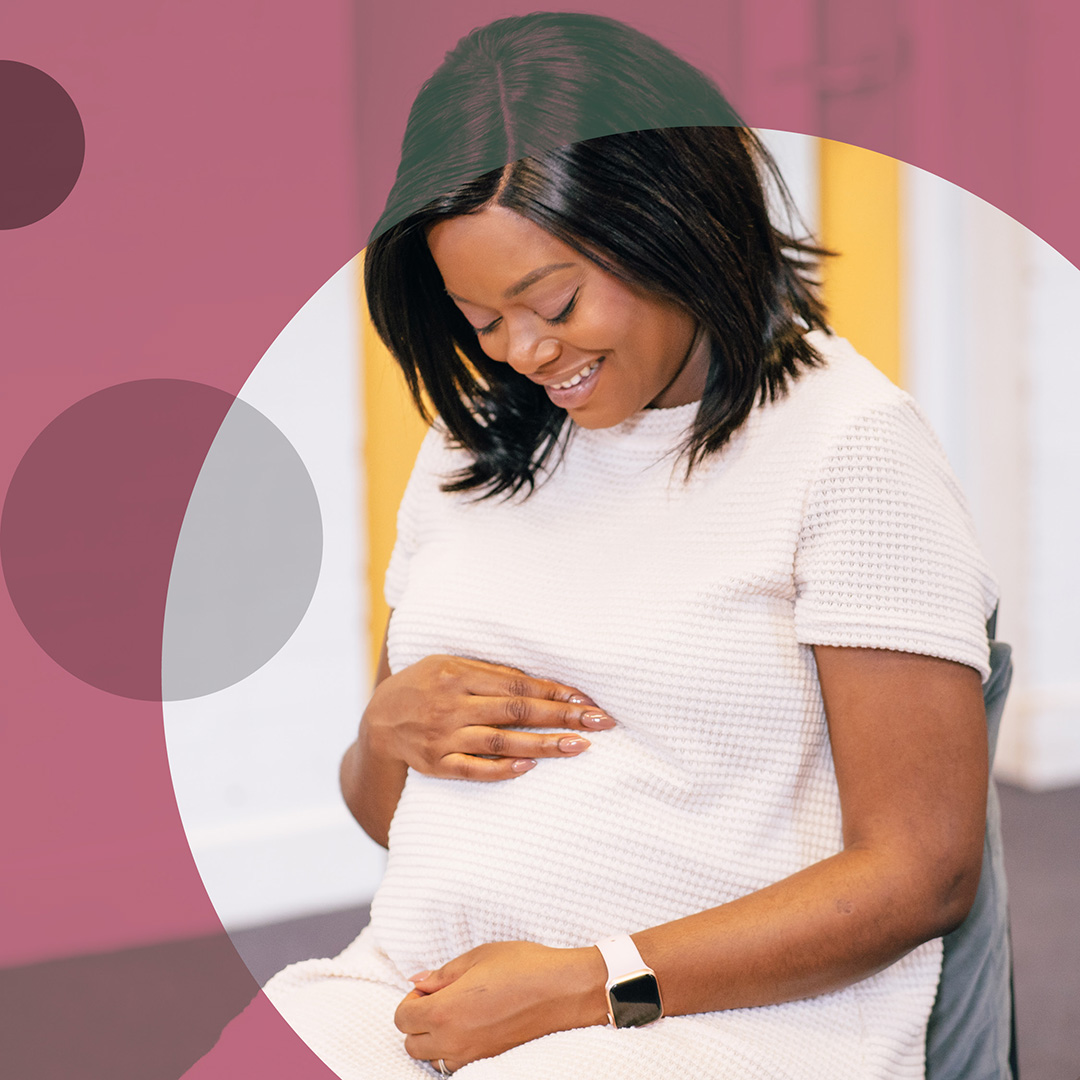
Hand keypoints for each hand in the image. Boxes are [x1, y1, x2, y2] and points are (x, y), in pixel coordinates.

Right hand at [362, 655, 615, 780]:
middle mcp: (451, 705)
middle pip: (517, 711)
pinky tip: (532, 767)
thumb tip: (539, 682)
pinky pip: (474, 769)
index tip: (586, 698)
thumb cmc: (424, 685)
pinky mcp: (436, 764)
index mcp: (457, 675)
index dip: (553, 691)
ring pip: (502, 742)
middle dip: (562, 715)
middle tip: (600, 721)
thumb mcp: (449, 665)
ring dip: (544, 744)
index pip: (516, 684)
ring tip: (579, 746)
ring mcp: (443, 737)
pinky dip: (503, 769)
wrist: (379, 720)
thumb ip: (489, 673)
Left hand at [394, 941, 608, 1070]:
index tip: (430, 987)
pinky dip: (455, 1048)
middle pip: (411, 1044)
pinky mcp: (489, 1063)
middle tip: (442, 997)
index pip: (402, 1019)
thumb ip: (442, 973)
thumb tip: (418, 981)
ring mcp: (471, 1057)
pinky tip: (473, 1025)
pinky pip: (456, 1063)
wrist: (563, 990)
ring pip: (432, 1058)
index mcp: (444, 1012)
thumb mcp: (477, 957)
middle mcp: (453, 1041)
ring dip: (435, 1038)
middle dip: (419, 1021)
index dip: (411, 1000)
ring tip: (458, 1012)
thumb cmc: (523, 966)